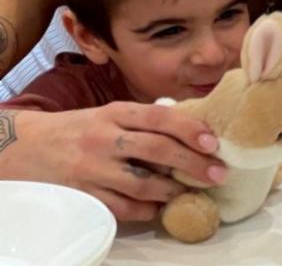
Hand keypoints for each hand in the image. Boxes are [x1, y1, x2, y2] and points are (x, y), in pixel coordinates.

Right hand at [0, 103, 227, 220]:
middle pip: (157, 150)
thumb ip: (143, 121)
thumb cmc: (78, 129)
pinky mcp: (83, 194)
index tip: (213, 142)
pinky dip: (146, 209)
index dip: (190, 129)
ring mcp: (92, 168)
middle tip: (217, 173)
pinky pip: (122, 207)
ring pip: (143, 183)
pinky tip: (159, 206)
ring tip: (191, 191)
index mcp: (115, 112)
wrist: (23, 147)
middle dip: (193, 163)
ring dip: (173, 190)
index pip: (160, 117)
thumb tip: (194, 129)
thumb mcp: (108, 114)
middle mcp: (104, 138)